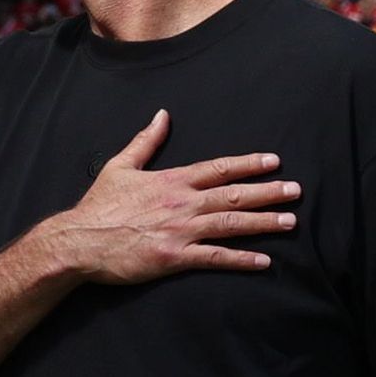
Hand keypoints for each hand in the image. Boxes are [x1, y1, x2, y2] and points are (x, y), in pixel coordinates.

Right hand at [37, 110, 298, 286]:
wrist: (78, 241)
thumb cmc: (98, 206)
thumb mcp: (120, 166)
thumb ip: (145, 141)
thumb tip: (162, 115)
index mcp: (172, 180)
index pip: (218, 168)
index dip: (248, 164)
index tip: (274, 161)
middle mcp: (182, 203)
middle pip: (233, 194)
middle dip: (268, 192)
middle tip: (296, 191)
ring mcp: (180, 231)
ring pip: (231, 224)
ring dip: (263, 222)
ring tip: (290, 221)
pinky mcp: (174, 258)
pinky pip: (215, 257)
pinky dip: (241, 259)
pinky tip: (264, 261)